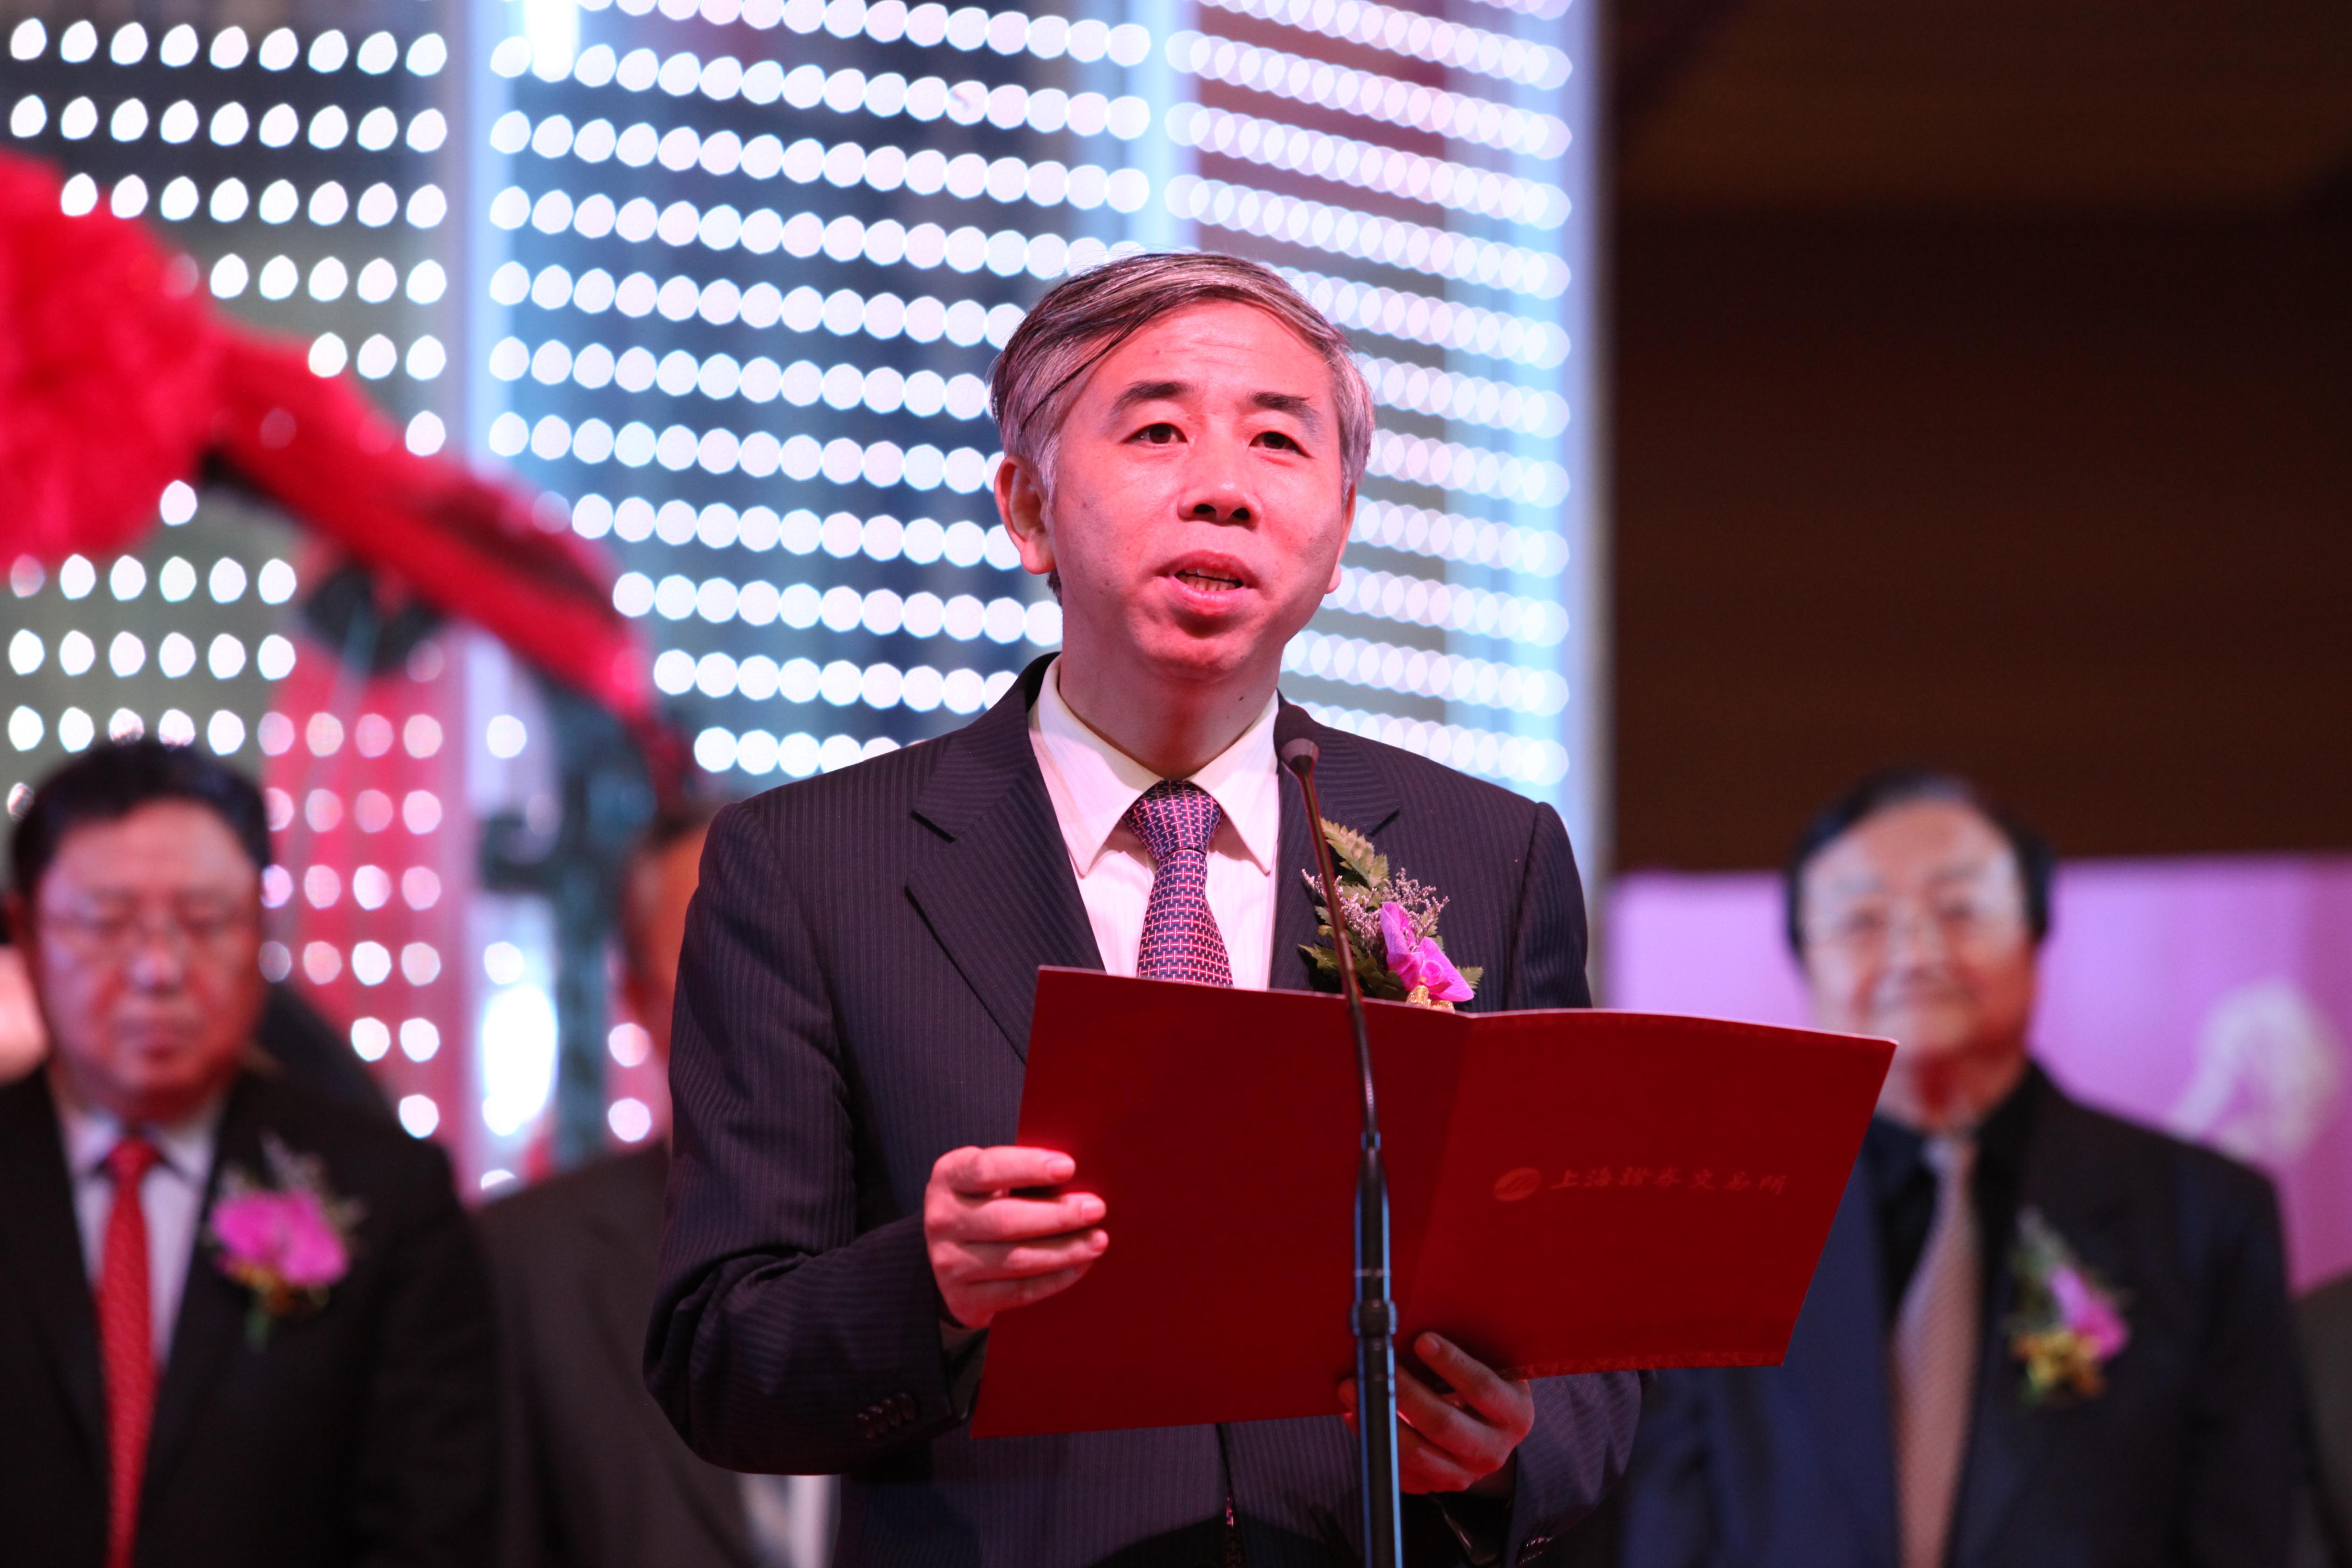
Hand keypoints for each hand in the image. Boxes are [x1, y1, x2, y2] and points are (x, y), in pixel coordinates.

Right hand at [924, 1146, 1107, 1330]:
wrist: (952, 1250)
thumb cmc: (988, 1199)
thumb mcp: (991, 1178)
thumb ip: (1023, 1172)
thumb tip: (1080, 1174)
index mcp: (949, 1177)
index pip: (986, 1170)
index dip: (1028, 1167)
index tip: (1069, 1167)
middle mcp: (942, 1219)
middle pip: (1005, 1220)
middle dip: (1057, 1215)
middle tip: (1096, 1208)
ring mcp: (949, 1262)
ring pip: (1015, 1259)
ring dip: (1064, 1250)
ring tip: (1098, 1240)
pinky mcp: (964, 1297)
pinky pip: (1018, 1291)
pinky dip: (1055, 1279)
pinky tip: (1081, 1265)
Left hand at [1339, 1332, 1532, 1496]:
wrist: (1486, 1427)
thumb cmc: (1481, 1380)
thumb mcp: (1488, 1364)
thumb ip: (1465, 1348)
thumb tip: (1415, 1323)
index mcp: (1514, 1414)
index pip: (1482, 1388)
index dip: (1451, 1364)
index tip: (1421, 1339)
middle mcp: (1494, 1450)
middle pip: (1444, 1424)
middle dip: (1404, 1392)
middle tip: (1373, 1365)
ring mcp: (1464, 1474)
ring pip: (1418, 1454)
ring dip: (1380, 1421)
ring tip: (1351, 1389)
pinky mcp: (1435, 1486)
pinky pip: (1400, 1471)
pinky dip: (1374, 1442)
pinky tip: (1355, 1415)